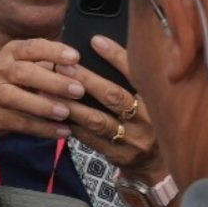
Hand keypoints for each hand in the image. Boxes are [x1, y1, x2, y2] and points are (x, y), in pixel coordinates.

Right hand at [0, 38, 93, 141]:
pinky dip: (42, 128)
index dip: (54, 51)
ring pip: (18, 98)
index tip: (75, 58)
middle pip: (25, 73)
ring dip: (44, 106)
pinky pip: (20, 123)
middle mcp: (0, 69)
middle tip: (78, 90)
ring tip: (66, 113)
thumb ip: (46, 64)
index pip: (33, 47)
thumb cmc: (7, 81)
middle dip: (53, 82)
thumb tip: (79, 68)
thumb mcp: (21, 64)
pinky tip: (61, 132)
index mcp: (11, 52)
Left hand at [65, 35, 163, 177]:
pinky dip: (72, 125)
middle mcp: (146, 120)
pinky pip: (90, 139)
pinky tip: (56, 113)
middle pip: (113, 96)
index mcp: (156, 100)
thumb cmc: (147, 123)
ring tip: (50, 91)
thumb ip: (131, 81)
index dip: (116, 57)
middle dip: (86, 79)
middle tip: (63, 65)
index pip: (136, 74)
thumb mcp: (149, 100)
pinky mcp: (117, 155)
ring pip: (98, 120)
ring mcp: (132, 140)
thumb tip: (101, 50)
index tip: (95, 41)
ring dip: (72, 104)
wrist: (156, 165)